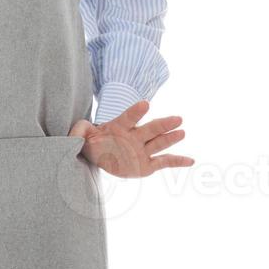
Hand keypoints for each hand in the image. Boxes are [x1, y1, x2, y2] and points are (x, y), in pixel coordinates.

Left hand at [69, 99, 189, 178]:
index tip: (145, 104)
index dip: (135, 112)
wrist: (99, 154)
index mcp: (119, 127)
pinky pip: (164, 162)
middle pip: (150, 129)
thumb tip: (76, 131)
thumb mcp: (81, 135)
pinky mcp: (147, 164)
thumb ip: (79, 130)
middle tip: (177, 118)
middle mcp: (135, 136)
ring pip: (159, 143)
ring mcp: (143, 150)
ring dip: (171, 138)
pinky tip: (192, 161)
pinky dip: (178, 161)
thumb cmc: (91, 141)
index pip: (128, 117)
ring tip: (182, 132)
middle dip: (163, 124)